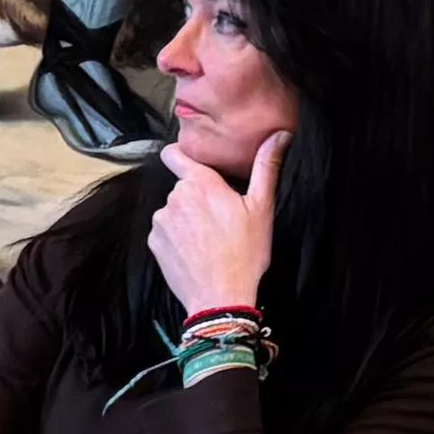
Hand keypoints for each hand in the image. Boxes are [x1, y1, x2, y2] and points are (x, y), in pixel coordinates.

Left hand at [146, 131, 282, 330]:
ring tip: (210, 237)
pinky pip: (165, 232)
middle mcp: (174, 198)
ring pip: (174, 210)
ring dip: (187, 218)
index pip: (173, 153)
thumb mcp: (262, 208)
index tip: (193, 162)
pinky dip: (177, 237)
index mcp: (199, 184)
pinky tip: (196, 251)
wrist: (220, 297)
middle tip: (221, 216)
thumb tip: (279, 135)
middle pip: (182, 187)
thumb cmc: (245, 253)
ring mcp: (161, 221)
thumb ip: (266, 167)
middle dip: (197, 196)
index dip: (180, 154)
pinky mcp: (154, 243)